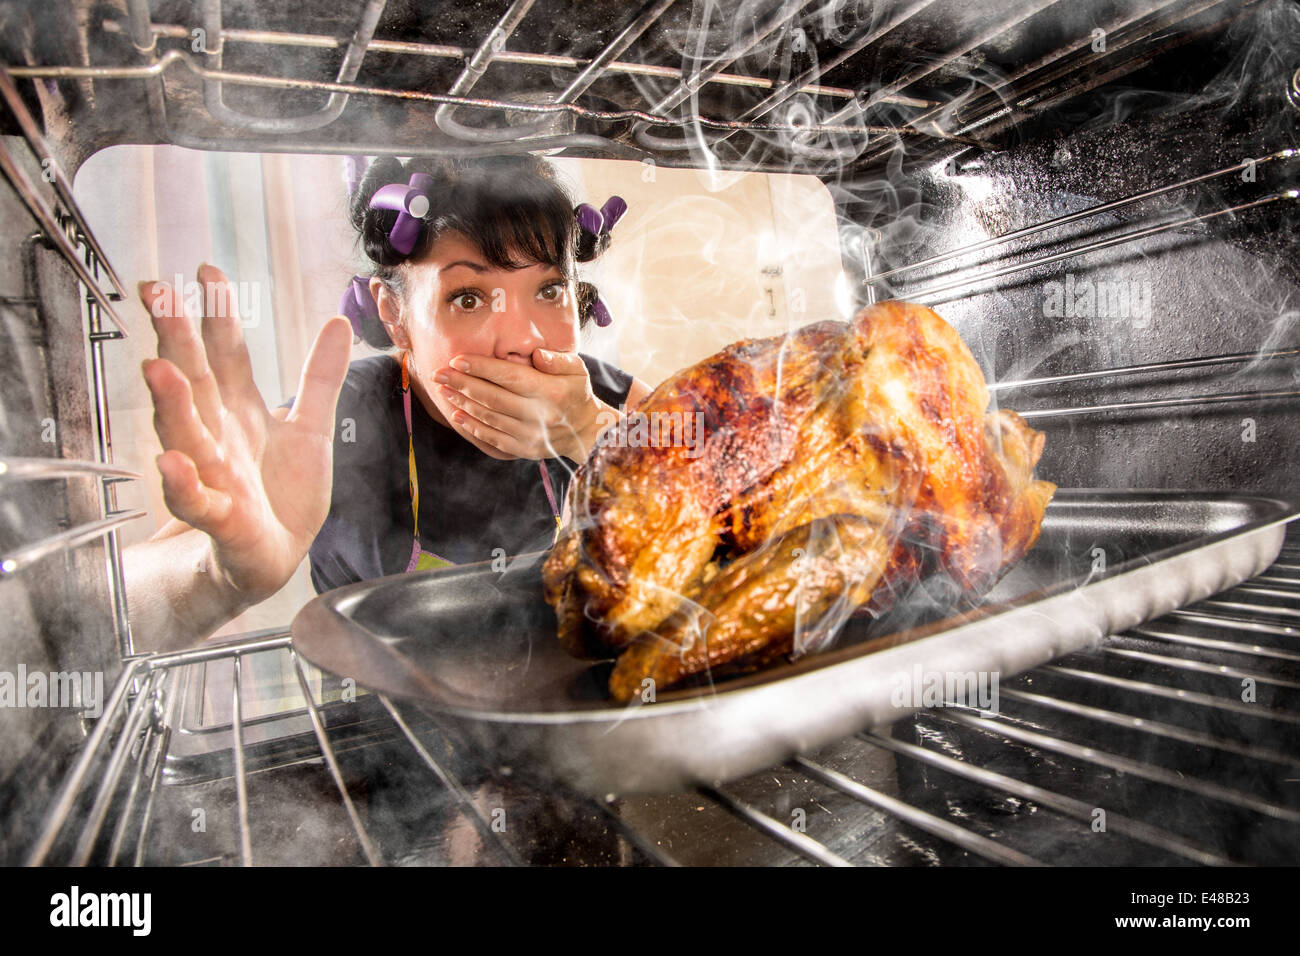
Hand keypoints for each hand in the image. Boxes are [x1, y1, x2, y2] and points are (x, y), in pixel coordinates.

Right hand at [137, 264, 351, 604]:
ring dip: (171, 402)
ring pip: (186, 434)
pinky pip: (195, 500)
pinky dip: (183, 483)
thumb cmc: (282, 495)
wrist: (274, 558)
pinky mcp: (219, 519)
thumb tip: (340, 321)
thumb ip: (319, 377)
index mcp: (239, 412)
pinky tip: (173, 462)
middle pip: (194, 381)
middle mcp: (218, 437)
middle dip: (176, 339)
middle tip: (159, 294)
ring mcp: (212, 476)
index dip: (216, 314)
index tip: (206, 272)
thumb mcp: (310, 429)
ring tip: (158, 366)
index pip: (224, 354)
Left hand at [432, 349, 609, 461]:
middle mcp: (539, 415)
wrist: (587, 431)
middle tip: (438, 373)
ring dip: (462, 404)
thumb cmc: (577, 393)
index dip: (481, 368)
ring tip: (443, 390)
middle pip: (493, 397)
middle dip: (462, 384)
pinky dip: (473, 427)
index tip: (457, 359)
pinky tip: (456, 415)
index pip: (509, 376)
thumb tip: (536, 355)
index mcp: (551, 391)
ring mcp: (531, 435)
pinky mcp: (524, 450)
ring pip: (489, 418)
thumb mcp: (577, 370)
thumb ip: (558, 360)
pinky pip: (493, 438)